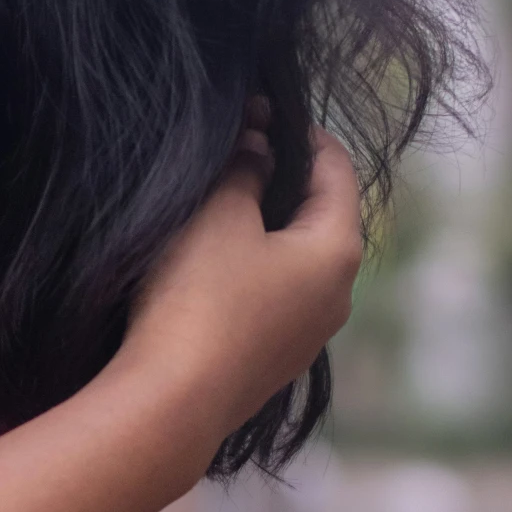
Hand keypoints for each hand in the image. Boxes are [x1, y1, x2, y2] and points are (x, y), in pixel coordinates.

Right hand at [121, 124, 361, 443]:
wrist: (173, 401)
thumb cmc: (199, 297)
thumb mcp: (218, 215)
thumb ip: (242, 168)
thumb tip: (258, 143)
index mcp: (337, 250)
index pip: (337, 170)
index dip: (301, 132)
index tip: (263, 110)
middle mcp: (338, 296)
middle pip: (320, 218)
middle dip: (282, 180)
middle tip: (238, 150)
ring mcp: (308, 336)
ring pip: (296, 263)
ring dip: (265, 230)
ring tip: (218, 207)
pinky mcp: (275, 364)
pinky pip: (274, 300)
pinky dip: (252, 272)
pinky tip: (208, 269)